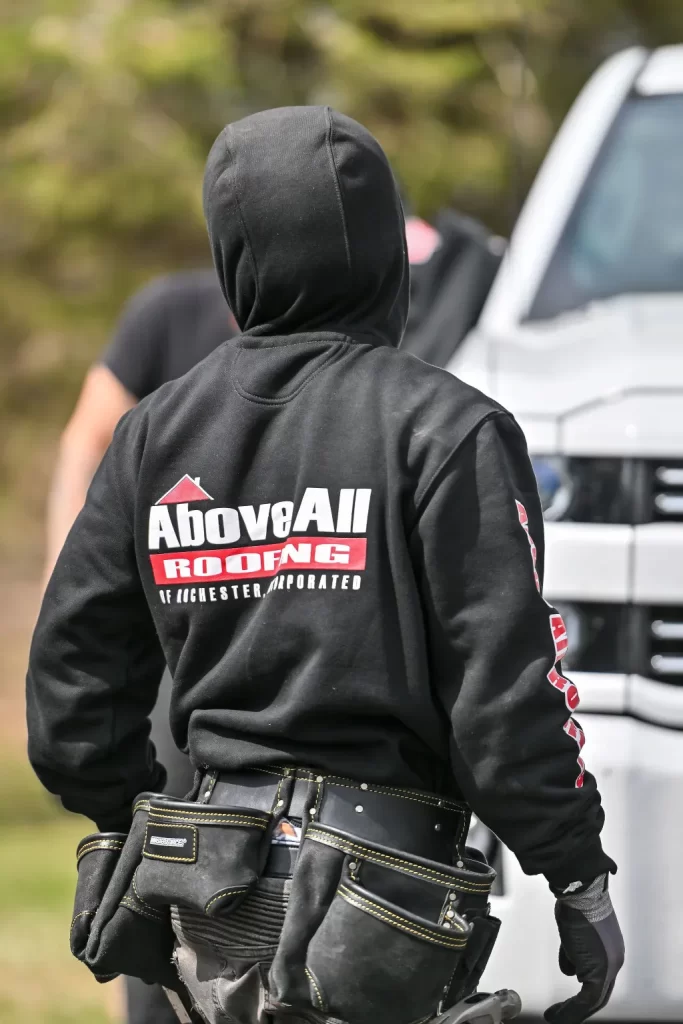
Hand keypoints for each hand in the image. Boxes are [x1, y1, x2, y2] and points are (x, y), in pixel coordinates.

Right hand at [545, 874, 623, 1023]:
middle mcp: (614, 961)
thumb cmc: (576, 904)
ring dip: (572, 1012)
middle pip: (598, 996)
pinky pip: (586, 1000)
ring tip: (555, 1017)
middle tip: (561, 1016)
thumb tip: (569, 969)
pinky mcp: (599, 970)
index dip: (584, 995)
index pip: (599, 981)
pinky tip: (557, 1014)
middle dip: (578, 1009)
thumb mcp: (573, 933)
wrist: (581, 894)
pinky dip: (571, 1010)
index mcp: (611, 951)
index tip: (570, 1004)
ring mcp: (609, 966)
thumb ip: (572, 953)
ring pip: (592, 1001)